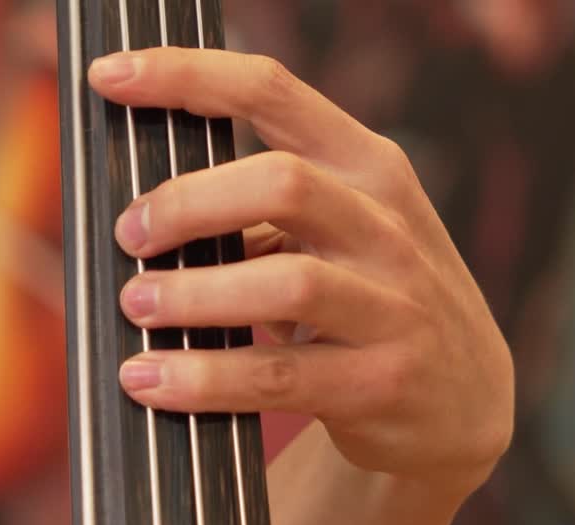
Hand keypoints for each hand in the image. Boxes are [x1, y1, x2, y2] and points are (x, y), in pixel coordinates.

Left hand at [87, 48, 513, 492]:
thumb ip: (257, 208)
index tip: (111, 77)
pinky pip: (278, 377)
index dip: (186, 77)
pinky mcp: (380, 382)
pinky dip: (204, 378)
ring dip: (194, 294)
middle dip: (188, 203)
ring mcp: (393, 305)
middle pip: (282, 182)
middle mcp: (385, 225)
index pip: (272, 91)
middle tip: (128, 235)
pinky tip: (150, 380)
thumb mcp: (335, 230)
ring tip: (135, 306)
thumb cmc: (369, 297)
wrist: (463, 398)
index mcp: (365, 166)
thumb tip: (140, 211)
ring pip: (287, 284)